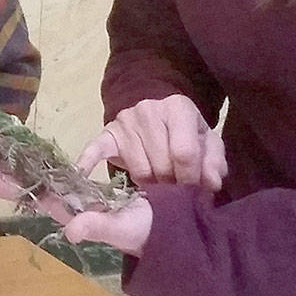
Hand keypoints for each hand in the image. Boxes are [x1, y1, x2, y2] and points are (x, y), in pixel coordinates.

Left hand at [0, 164, 153, 257]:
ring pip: (20, 166)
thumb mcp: (126, 229)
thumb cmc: (143, 231)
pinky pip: (42, 161)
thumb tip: (74, 229)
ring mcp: (62, 186)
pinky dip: (22, 151)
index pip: (12, 188)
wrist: (160, 229)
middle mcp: (52, 195)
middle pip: (7, 175)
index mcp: (58, 205)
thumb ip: (101, 227)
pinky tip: (7, 139)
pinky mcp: (76, 177)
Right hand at [76, 95, 226, 191]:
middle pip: (162, 164)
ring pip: (139, 169)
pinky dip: (87, 162)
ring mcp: (125, 121)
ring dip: (149, 182)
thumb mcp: (207, 142)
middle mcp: (149, 110)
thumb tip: (212, 184)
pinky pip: (95, 150)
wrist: (156, 110)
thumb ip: (214, 161)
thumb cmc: (186, 131)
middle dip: (171, 182)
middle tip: (174, 186)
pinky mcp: (107, 133)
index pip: (184, 152)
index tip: (192, 187)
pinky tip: (80, 175)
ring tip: (156, 181)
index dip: (190, 177)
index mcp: (178, 108)